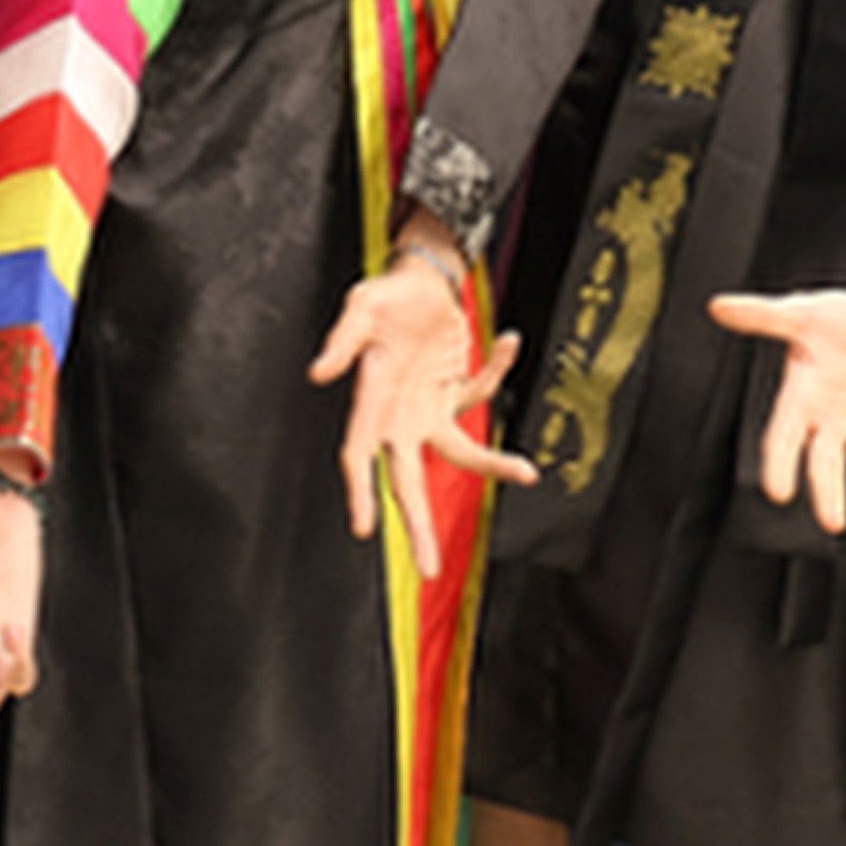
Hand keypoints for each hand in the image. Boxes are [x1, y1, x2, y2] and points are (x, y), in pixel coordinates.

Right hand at [308, 229, 534, 581]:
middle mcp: (400, 416)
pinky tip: (508, 342)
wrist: (423, 279)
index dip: (360, 491)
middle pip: (407, 478)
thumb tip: (319, 373)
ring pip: (461, 453)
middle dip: (417, 523)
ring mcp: (431, 410)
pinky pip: (483, 393)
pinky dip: (498, 369)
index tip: (363, 527)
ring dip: (492, 465)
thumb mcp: (362, 306)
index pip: (360, 455)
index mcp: (372, 400)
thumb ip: (343, 340)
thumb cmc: (388, 296)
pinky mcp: (455, 395)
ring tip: (526, 471)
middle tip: (429, 566)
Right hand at [709, 282, 845, 532]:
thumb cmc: (840, 321)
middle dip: (830, 496)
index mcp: (800, 401)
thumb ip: (761, 315)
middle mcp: (829, 424)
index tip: (777, 491)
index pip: (783, 440)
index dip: (780, 466)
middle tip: (832, 522)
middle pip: (825, 468)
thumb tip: (719, 306)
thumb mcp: (802, 313)